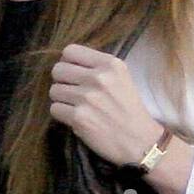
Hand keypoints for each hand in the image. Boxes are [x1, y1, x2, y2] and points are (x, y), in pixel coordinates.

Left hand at [49, 43, 163, 165]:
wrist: (139, 141)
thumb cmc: (129, 110)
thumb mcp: (121, 78)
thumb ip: (97, 68)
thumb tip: (66, 63)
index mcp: (110, 64)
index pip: (70, 51)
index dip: (67, 63)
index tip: (73, 74)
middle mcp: (98, 77)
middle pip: (58, 70)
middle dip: (62, 82)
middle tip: (72, 92)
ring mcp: (87, 97)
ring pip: (54, 91)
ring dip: (61, 100)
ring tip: (76, 107)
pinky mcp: (79, 117)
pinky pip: (54, 109)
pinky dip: (62, 115)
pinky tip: (76, 118)